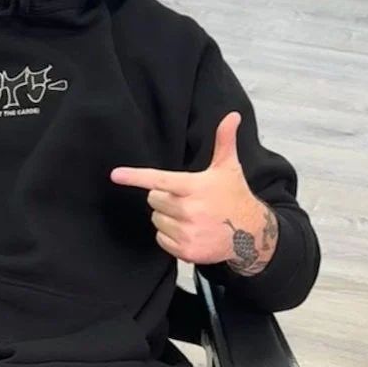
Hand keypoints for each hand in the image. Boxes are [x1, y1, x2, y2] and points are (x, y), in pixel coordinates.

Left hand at [110, 112, 276, 272]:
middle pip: (153, 199)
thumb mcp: (228, 168)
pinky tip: (189, 231)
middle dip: (164, 198)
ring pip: (156, 220)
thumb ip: (225, 140)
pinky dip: (169, 236)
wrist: (251, 233)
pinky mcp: (186, 251)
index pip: (159, 180)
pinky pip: (160, 239)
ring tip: (190, 216)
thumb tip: (233, 115)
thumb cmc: (234, 196)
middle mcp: (189, 210)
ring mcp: (187, 232)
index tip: (116, 174)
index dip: (135, 177)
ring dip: (167, 217)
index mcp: (195, 187)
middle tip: (185, 199)